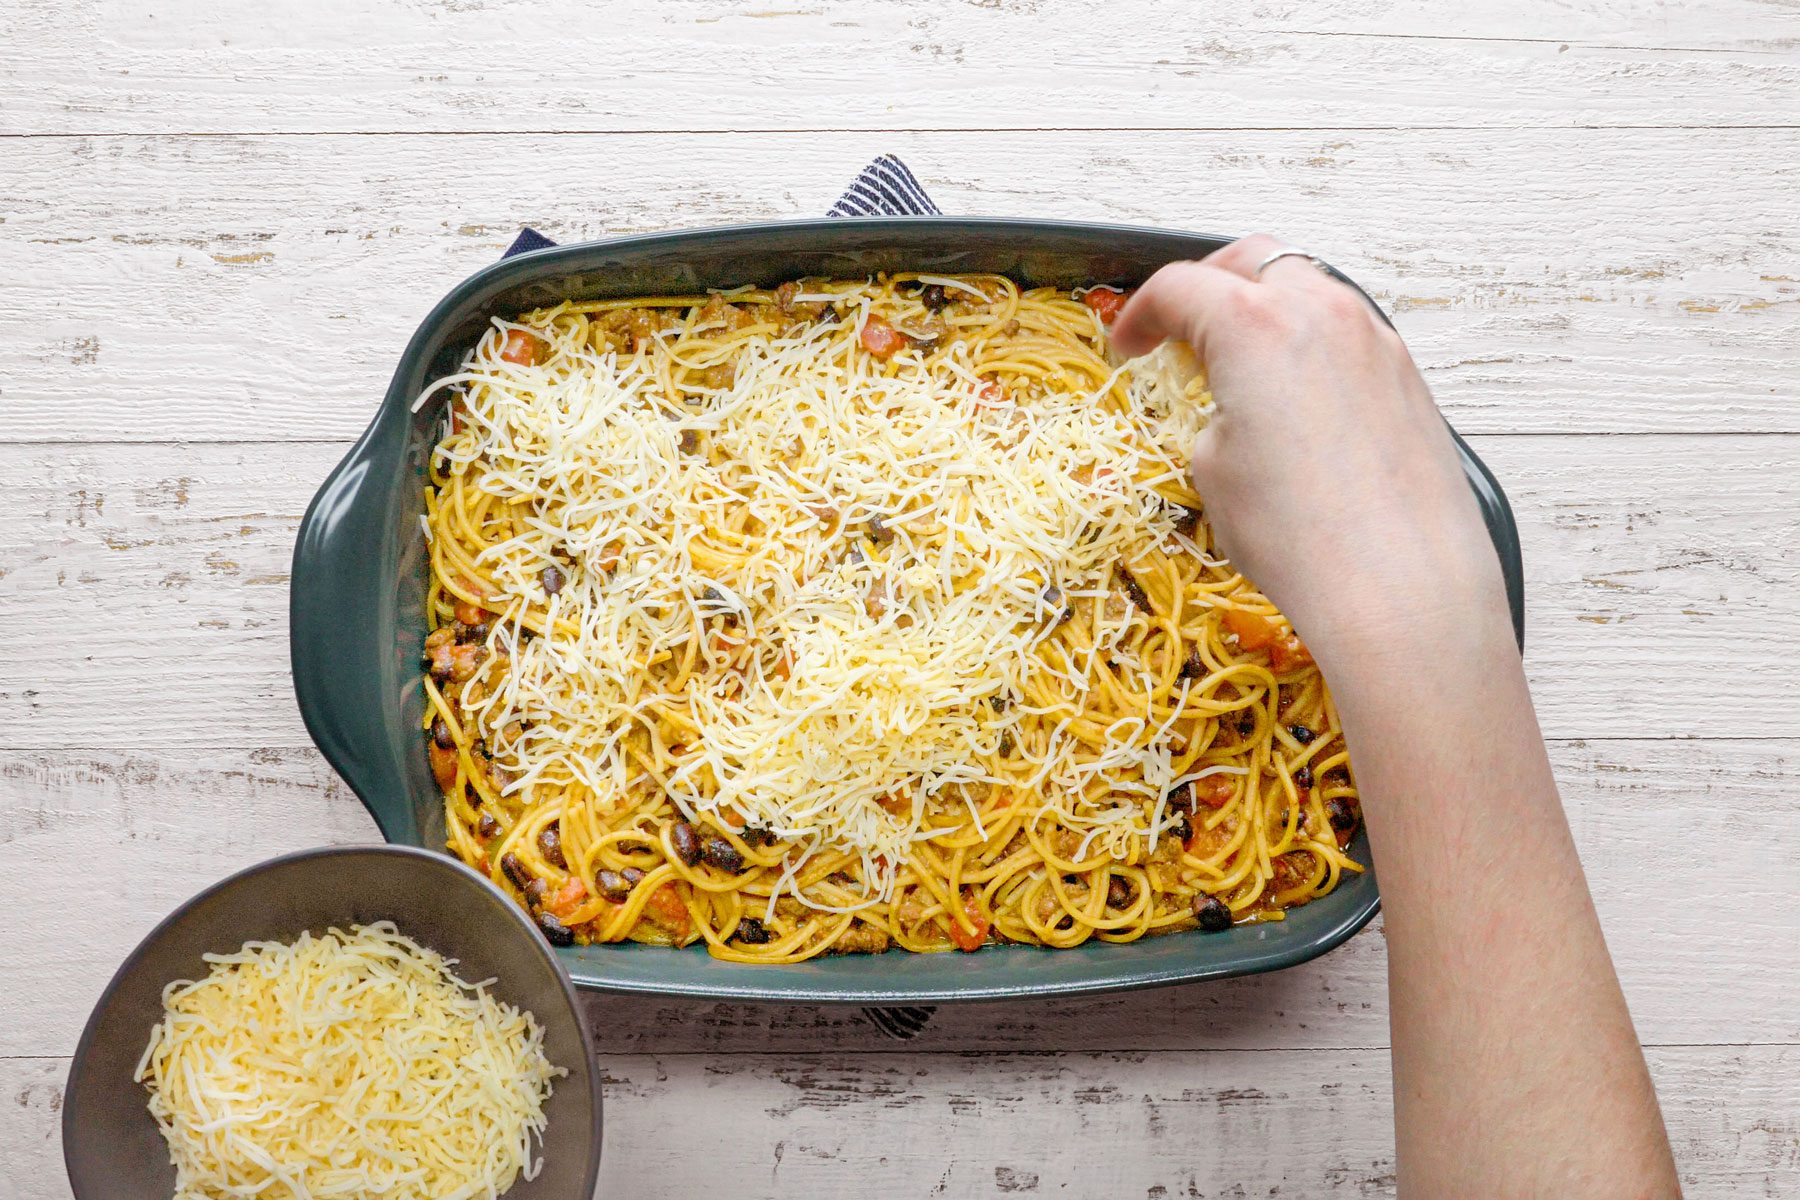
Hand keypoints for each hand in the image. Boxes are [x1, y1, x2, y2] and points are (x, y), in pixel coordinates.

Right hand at [1111, 235, 1505, 661]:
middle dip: (1207, 287)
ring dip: (1264, 311)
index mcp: (1256, 325)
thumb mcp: (1213, 469)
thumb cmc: (1301, 536)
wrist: (1398, 587)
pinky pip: (1347, 333)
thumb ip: (1214, 411)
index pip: (1179, 287)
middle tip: (1180, 335)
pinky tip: (1295, 400)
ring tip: (1240, 368)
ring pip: (1308, 288)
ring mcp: (1374, 340)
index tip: (1128, 347)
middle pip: (1251, 262)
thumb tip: (1232, 407)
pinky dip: (1310, 345)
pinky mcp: (1408, 376)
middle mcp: (1322, 313)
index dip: (1139, 315)